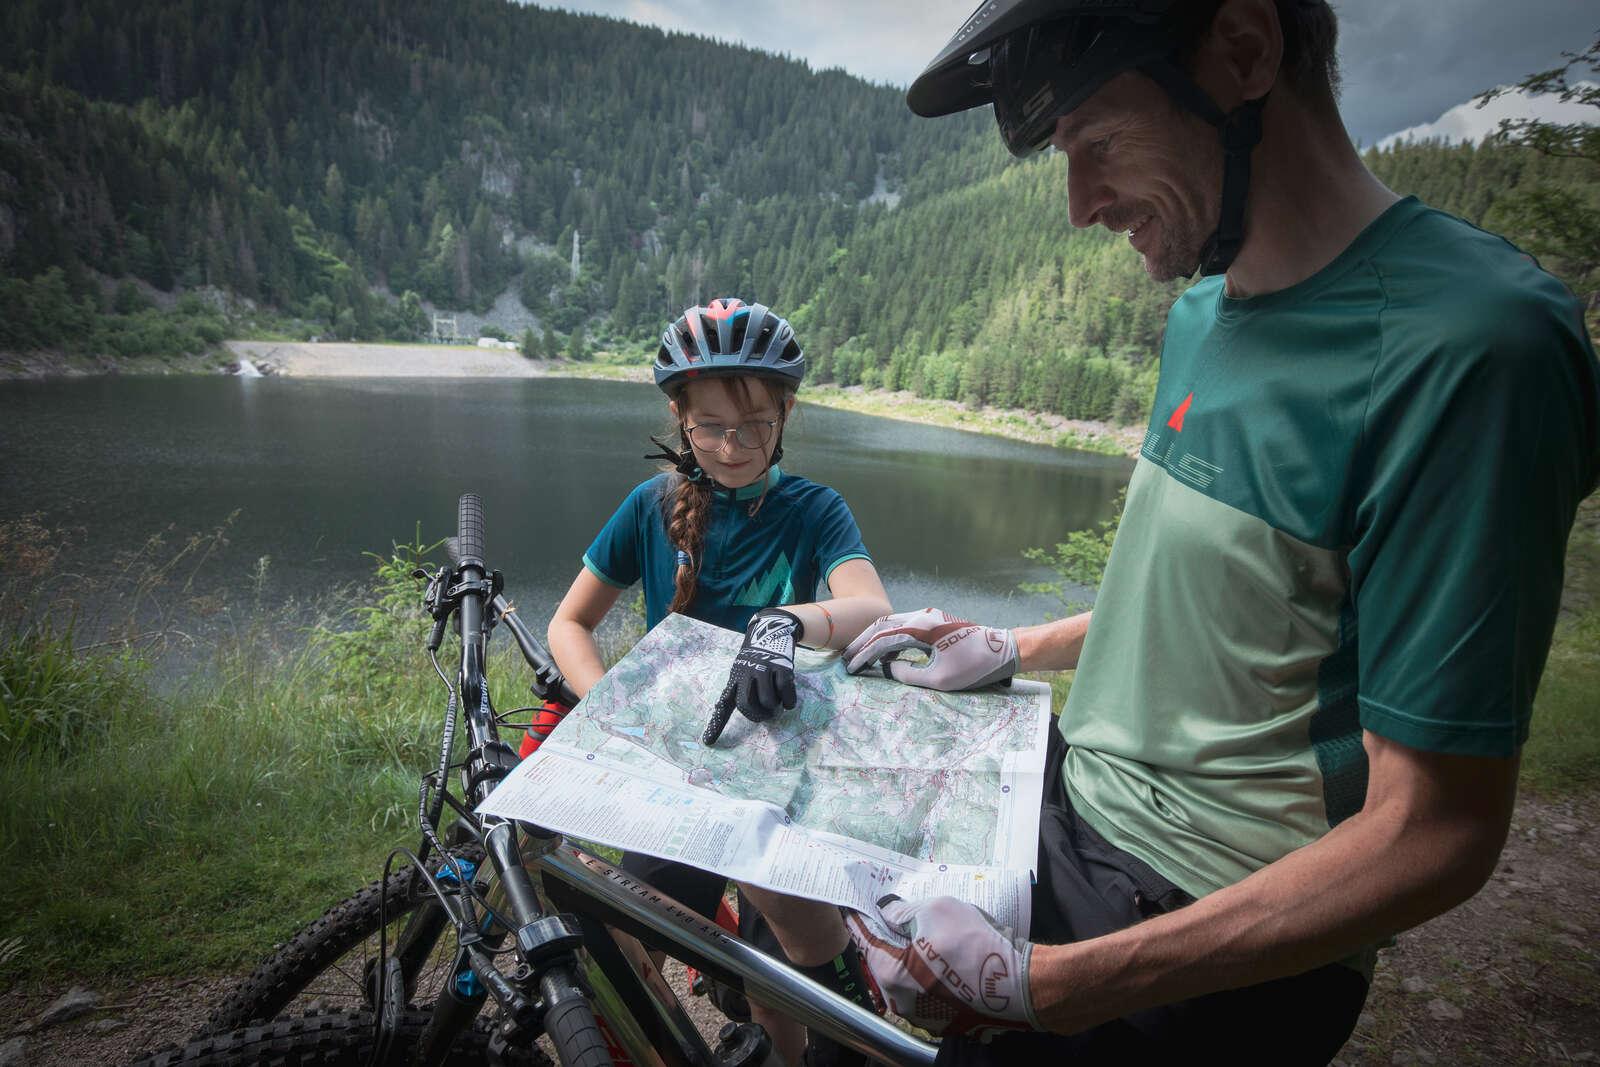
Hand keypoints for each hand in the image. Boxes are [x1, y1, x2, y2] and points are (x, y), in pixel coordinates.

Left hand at [703, 608, 800, 744]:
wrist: (771, 630)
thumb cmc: (757, 658)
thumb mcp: (743, 671)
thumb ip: (745, 691)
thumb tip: (757, 714)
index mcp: (735, 679)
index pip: (723, 705)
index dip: (716, 725)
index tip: (708, 742)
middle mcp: (746, 675)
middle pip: (746, 706)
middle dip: (758, 715)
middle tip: (766, 715)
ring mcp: (764, 670)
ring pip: (767, 702)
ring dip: (774, 707)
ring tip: (777, 700)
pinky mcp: (781, 668)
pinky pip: (785, 694)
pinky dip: (789, 701)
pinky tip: (788, 700)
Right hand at [842, 609, 1018, 690]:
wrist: (1004, 650)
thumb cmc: (975, 666)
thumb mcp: (940, 678)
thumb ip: (908, 674)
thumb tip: (887, 668)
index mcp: (921, 627)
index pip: (882, 639)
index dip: (864, 655)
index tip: (850, 668)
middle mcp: (922, 616)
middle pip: (881, 626)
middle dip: (862, 643)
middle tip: (846, 659)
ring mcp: (928, 616)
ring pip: (891, 624)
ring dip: (875, 640)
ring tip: (861, 658)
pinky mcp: (933, 622)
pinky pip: (904, 627)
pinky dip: (890, 640)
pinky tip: (886, 657)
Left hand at [845, 895, 1037, 1038]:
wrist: (1019, 985)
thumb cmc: (973, 944)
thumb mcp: (935, 910)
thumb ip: (903, 911)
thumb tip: (887, 911)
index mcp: (889, 974)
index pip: (865, 939)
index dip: (862, 918)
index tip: (857, 905)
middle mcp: (899, 1001)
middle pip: (885, 960)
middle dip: (889, 938)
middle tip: (897, 916)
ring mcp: (921, 1016)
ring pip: (906, 978)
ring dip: (911, 957)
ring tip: (928, 935)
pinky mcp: (943, 1022)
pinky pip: (926, 992)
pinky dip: (929, 975)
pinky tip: (946, 958)